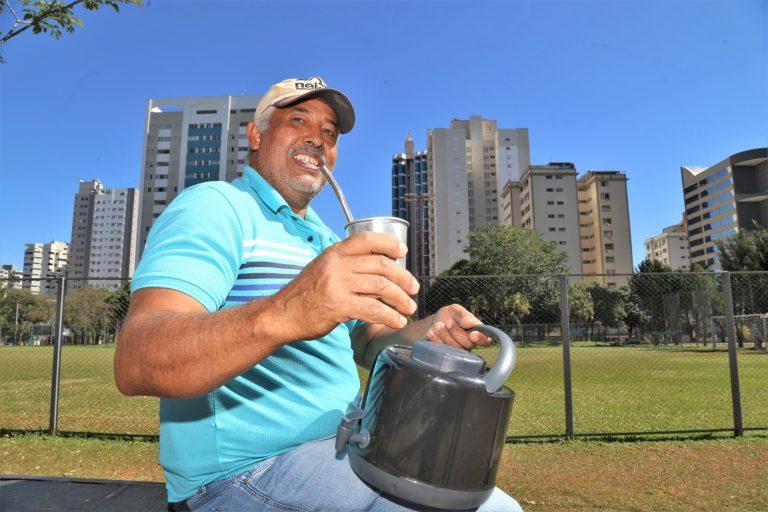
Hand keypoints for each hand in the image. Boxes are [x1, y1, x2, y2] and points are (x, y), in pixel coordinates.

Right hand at [273, 232, 419, 341]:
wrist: (282, 314)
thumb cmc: (304, 294)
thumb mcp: (323, 269)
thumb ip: (347, 266)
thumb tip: (380, 273)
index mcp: (334, 252)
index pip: (366, 239)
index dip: (388, 244)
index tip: (403, 252)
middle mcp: (337, 265)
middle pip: (381, 265)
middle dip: (403, 278)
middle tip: (413, 289)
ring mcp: (337, 284)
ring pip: (381, 288)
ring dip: (400, 299)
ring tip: (408, 307)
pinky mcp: (338, 306)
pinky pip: (373, 309)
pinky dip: (389, 316)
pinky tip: (396, 321)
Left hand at [426, 304, 491, 349]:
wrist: (435, 322)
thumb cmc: (450, 316)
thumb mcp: (456, 310)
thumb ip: (464, 315)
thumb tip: (470, 323)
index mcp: (477, 332)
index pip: (485, 340)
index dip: (480, 339)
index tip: (473, 335)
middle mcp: (470, 344)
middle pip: (468, 344)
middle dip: (457, 332)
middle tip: (448, 323)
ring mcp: (459, 352)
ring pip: (454, 348)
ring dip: (445, 335)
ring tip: (438, 325)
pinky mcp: (447, 355)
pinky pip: (443, 351)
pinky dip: (436, 340)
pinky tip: (432, 332)